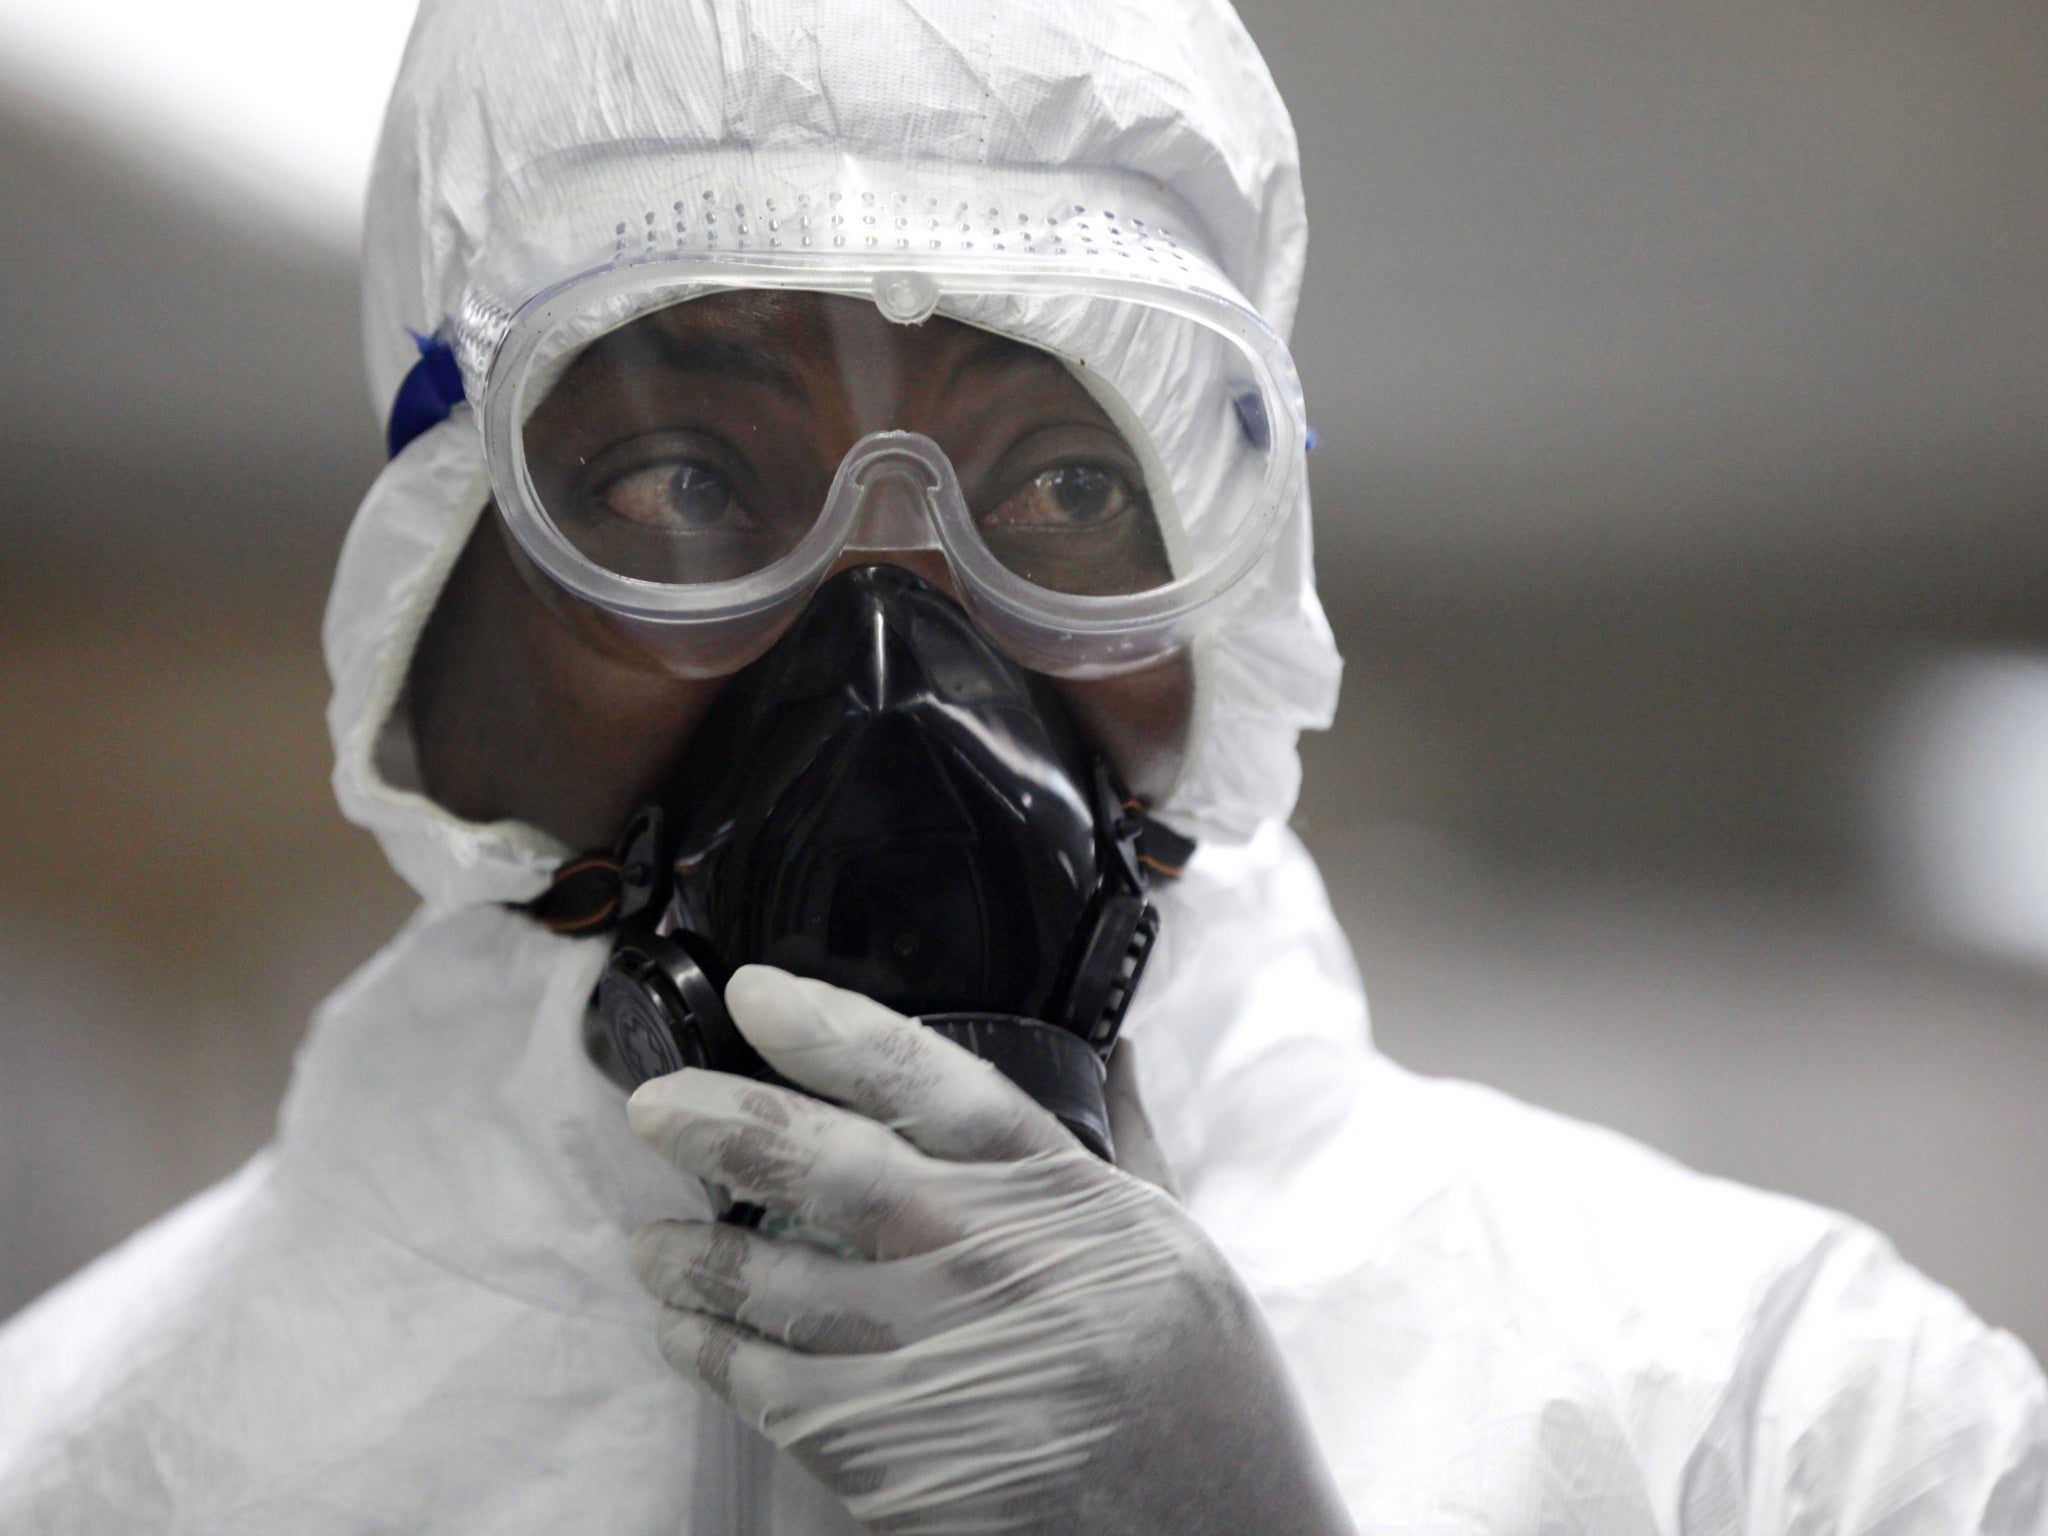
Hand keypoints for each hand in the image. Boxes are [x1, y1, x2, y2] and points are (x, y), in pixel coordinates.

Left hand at [627, 966, 1354, 1535]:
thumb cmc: (1206, 1399)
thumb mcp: (1181, 1250)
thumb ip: (1128, 1145)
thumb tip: (1109, 1048)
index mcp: (1068, 1199)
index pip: (932, 1086)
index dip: (834, 1029)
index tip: (758, 996)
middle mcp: (995, 1265)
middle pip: (831, 1169)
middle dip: (725, 1124)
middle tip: (652, 1108)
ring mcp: (939, 1361)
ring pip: (779, 1285)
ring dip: (696, 1259)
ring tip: (649, 1244)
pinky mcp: (895, 1457)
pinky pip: (773, 1391)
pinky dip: (714, 1357)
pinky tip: (686, 1338)